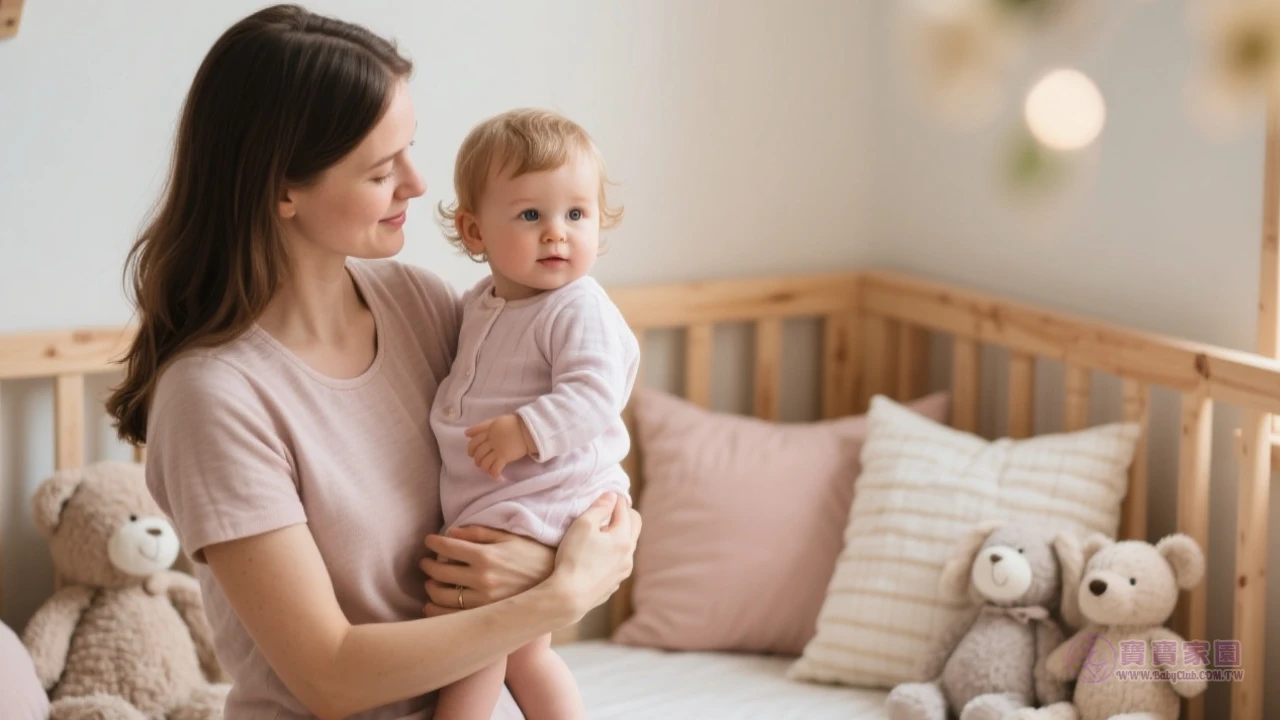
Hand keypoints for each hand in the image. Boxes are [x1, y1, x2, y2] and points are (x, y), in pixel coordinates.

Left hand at [420, 525, 554, 615]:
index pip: (447, 548)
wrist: (558, 586)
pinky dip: (435, 610)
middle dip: (428, 565)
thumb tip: (451, 531)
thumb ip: (479, 533)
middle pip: (439, 572)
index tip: (428, 541)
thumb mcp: (510, 538)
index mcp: (486, 556)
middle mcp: (481, 579)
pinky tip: (433, 604)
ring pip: (440, 595)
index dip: (433, 543)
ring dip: (430, 587)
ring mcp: (482, 601)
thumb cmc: (535, 556)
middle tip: (426, 562)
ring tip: (431, 583)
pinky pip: (450, 616)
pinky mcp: (484, 617)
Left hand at [465, 414, 533, 478]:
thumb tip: (466, 433)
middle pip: (478, 453)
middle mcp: (491, 440)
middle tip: (480, 463)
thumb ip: (481, 427)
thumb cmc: (514, 424)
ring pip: (485, 462)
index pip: (474, 442)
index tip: (471, 454)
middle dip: (477, 460)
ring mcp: (498, 449)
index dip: (470, 449)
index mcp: (488, 431)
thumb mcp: (496, 421)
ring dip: (484, 468)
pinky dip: (494, 474)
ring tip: (487, 470)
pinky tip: (496, 477)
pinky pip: (495, 468)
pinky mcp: (505, 457)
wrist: (530, 429)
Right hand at [547, 492, 640, 621]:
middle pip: (635, 526)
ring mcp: (623, 571)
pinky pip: (620, 562)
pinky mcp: (614, 584)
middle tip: (613, 507)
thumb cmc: (574, 558)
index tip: (609, 492)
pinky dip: (614, 552)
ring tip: (605, 530)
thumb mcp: (583, 525)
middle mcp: (628, 555)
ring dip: (620, 534)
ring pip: (628, 546)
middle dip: (625, 514)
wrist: (569, 597)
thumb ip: (599, 508)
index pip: (625, 509)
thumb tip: (611, 496)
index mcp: (623, 537)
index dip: (616, 498)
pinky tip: (601, 554)